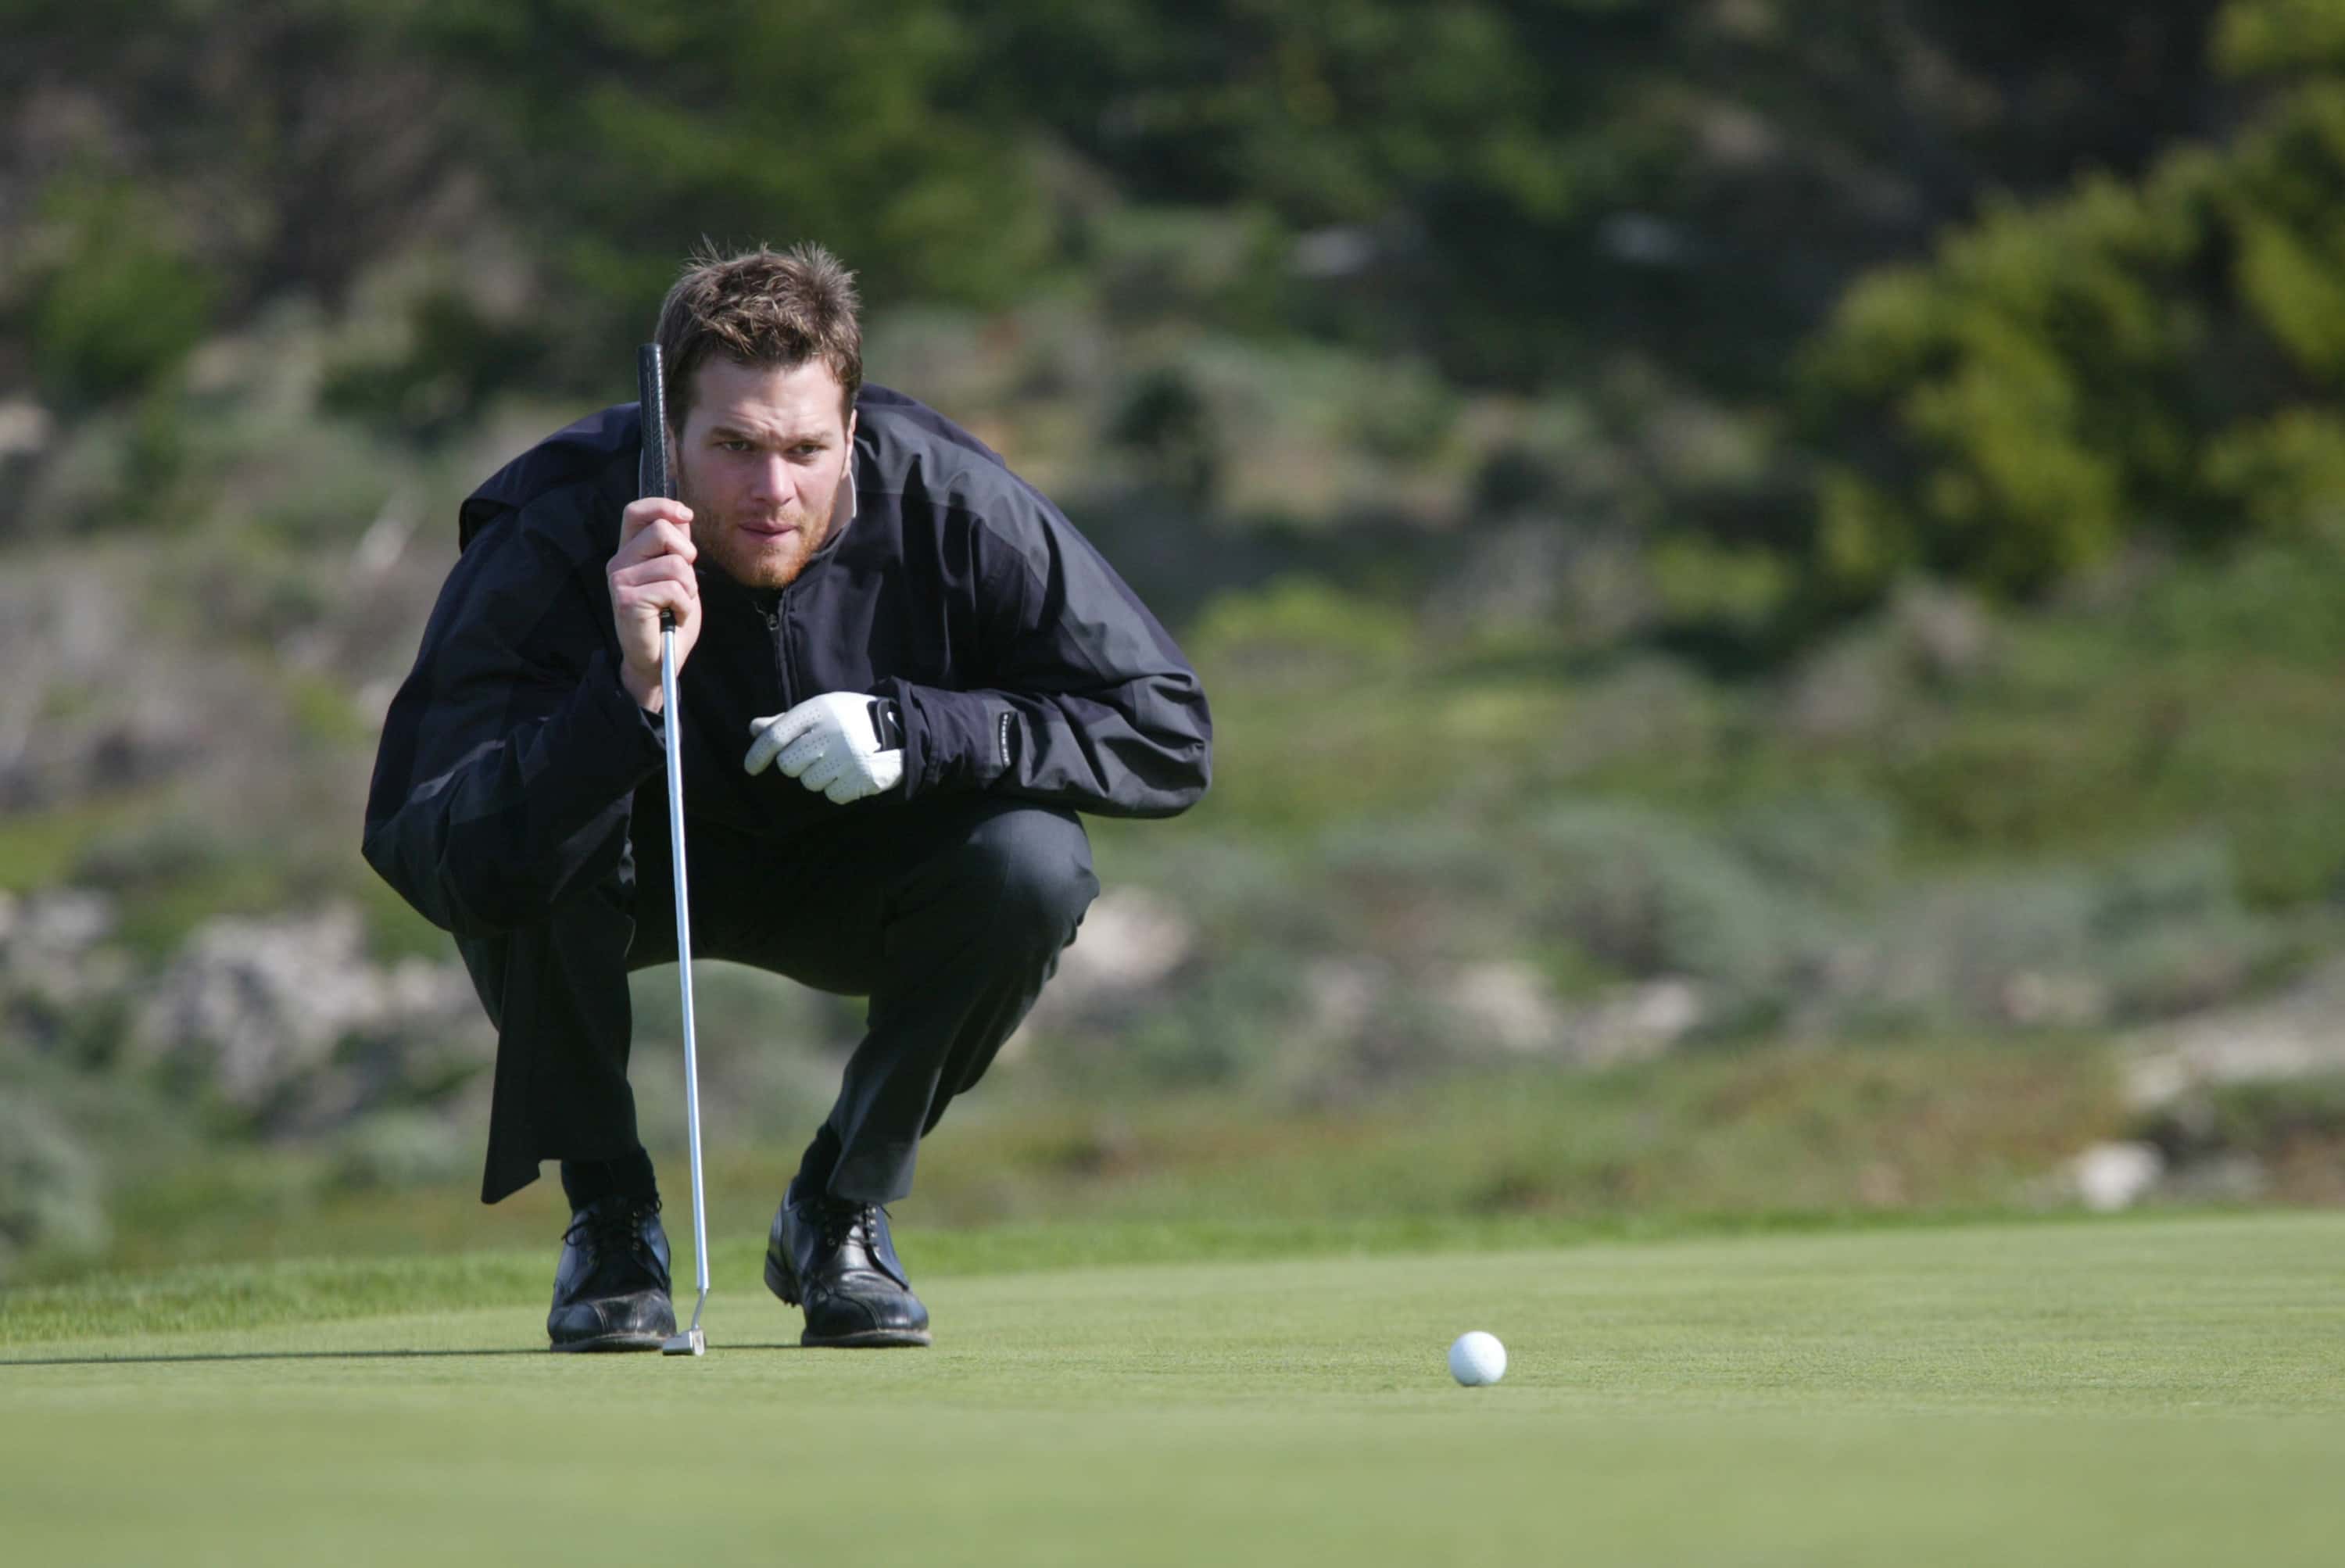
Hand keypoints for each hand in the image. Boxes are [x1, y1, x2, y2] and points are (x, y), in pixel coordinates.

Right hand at [608, 497, 699, 711]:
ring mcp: (620, 580)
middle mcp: (619, 562)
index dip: (663, 506)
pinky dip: (685, 605)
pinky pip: (674, 588)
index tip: (686, 516)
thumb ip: (676, 546)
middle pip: (661, 530)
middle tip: (685, 581)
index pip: (636, 511)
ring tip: (677, 604)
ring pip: (675, 563)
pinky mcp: (628, 600)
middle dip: (687, 554)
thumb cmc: (669, 618)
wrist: (659, 660)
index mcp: (629, 551)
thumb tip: (682, 515)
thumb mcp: (678, 575)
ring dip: (689, 587)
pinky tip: (674, 616)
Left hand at [744, 692, 904, 803]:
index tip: (751, 767)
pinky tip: (851, 773)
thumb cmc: (852, 719)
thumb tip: (754, 728)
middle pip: (788, 765)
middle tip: (816, 756)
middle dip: (797, 765)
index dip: (757, 754)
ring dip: (819, 777)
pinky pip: (832, 795)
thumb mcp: (822, 710)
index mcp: (818, 710)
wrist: (902, 729)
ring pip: (809, 782)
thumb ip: (787, 721)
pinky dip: (838, 789)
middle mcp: (831, 733)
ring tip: (839, 762)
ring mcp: (847, 757)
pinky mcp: (861, 778)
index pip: (775, 736)